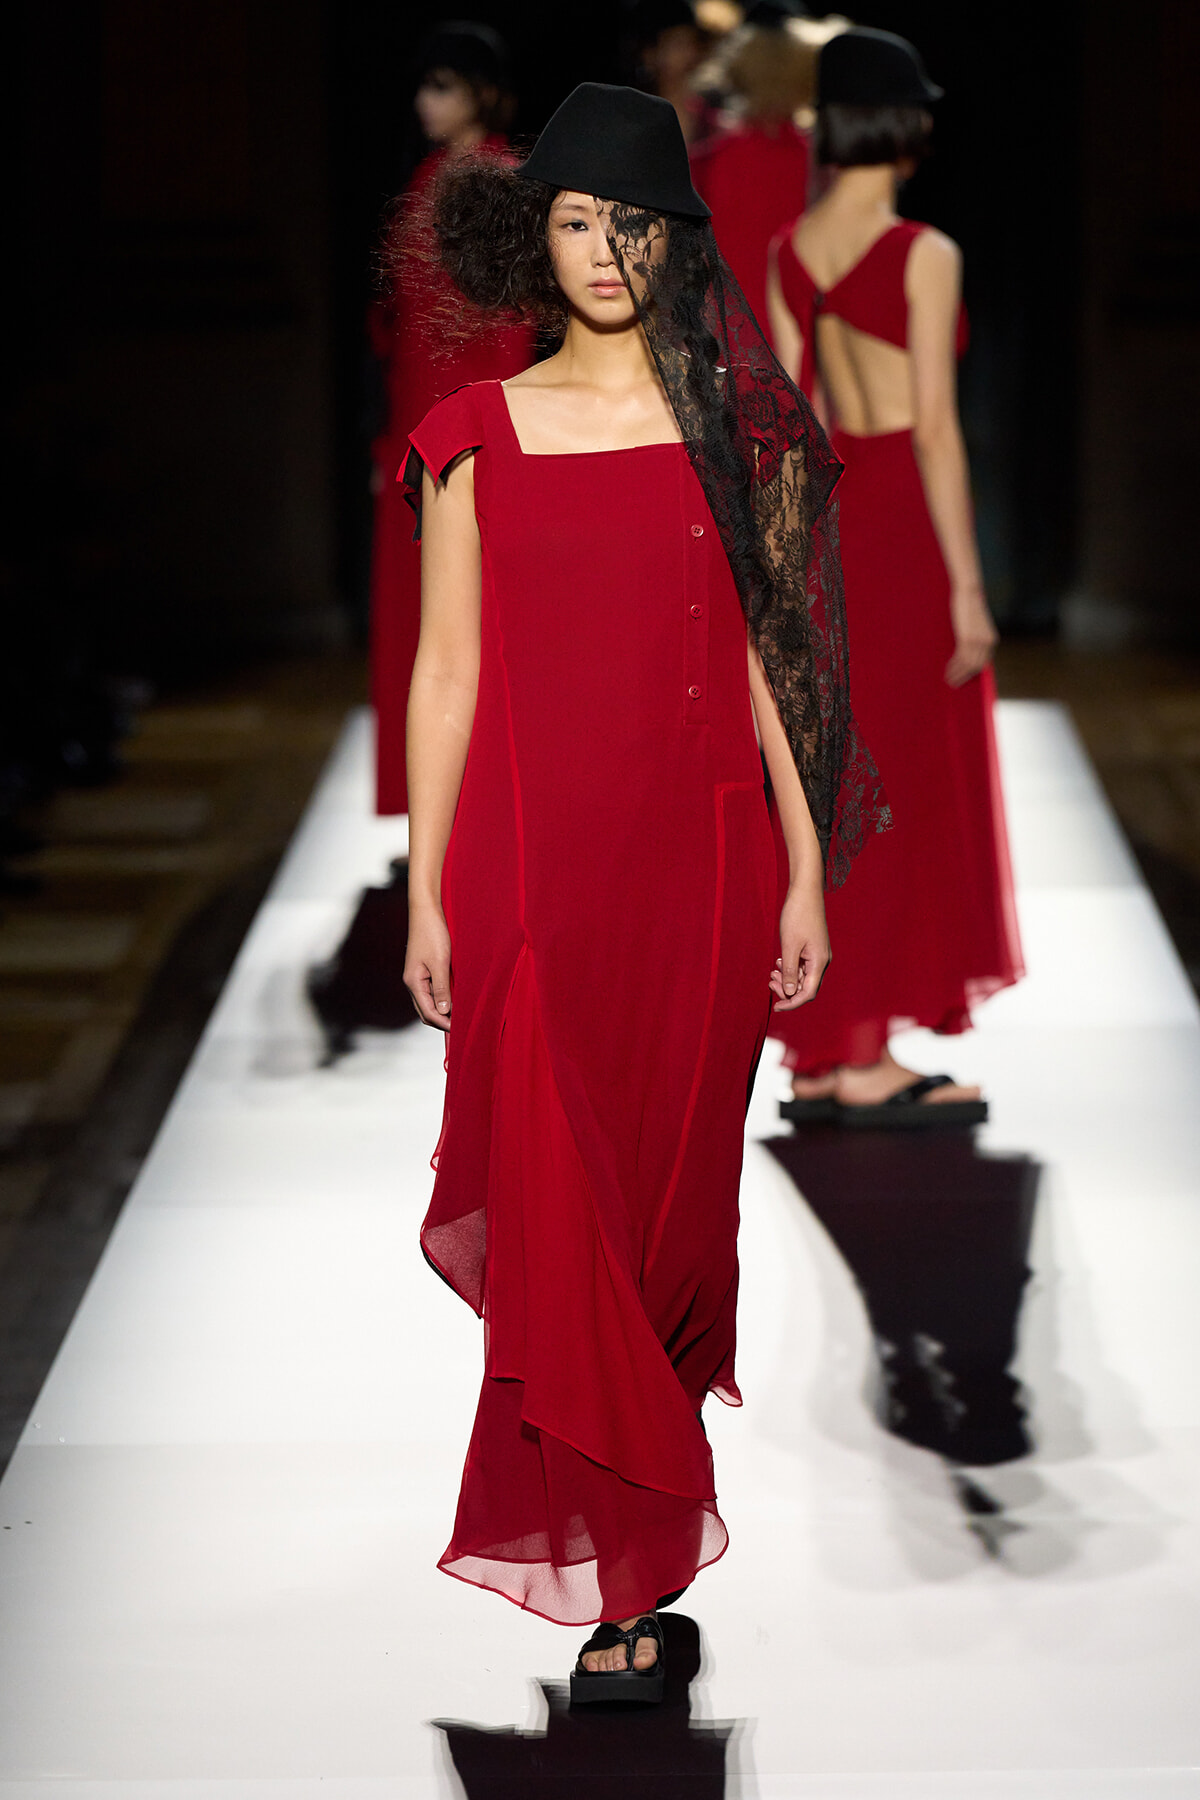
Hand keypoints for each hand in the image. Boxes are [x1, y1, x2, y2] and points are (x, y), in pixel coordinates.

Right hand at [404, 900, 452, 1029]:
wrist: (426, 911)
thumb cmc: (432, 933)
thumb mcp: (440, 962)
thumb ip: (441, 988)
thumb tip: (444, 1012)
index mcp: (413, 982)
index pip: (427, 1012)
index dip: (443, 1023)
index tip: (460, 1029)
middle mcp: (413, 982)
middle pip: (426, 1011)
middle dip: (442, 1021)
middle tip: (462, 1025)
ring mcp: (418, 976)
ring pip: (430, 1002)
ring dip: (443, 1010)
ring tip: (461, 1014)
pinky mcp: (425, 969)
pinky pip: (433, 990)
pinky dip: (444, 998)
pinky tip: (456, 998)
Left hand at [770, 882, 829, 1011]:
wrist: (805, 891)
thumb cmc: (797, 916)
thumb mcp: (789, 945)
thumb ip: (790, 971)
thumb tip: (790, 993)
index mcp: (819, 962)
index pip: (808, 993)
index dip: (792, 1003)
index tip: (776, 1007)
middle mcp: (822, 961)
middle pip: (806, 987)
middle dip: (787, 990)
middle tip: (769, 982)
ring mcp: (818, 954)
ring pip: (803, 977)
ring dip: (788, 978)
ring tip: (772, 972)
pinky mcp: (813, 948)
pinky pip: (803, 966)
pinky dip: (791, 968)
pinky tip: (779, 962)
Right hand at [945, 584, 997, 686]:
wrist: (969, 591)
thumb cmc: (970, 606)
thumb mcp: (977, 624)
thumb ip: (976, 637)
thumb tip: (966, 651)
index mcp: (992, 640)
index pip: (983, 663)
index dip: (972, 673)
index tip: (963, 679)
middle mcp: (987, 642)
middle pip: (975, 666)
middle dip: (964, 677)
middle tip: (953, 683)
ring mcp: (978, 641)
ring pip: (967, 664)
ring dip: (957, 674)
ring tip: (948, 680)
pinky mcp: (967, 638)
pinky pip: (961, 658)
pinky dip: (953, 666)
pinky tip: (947, 670)